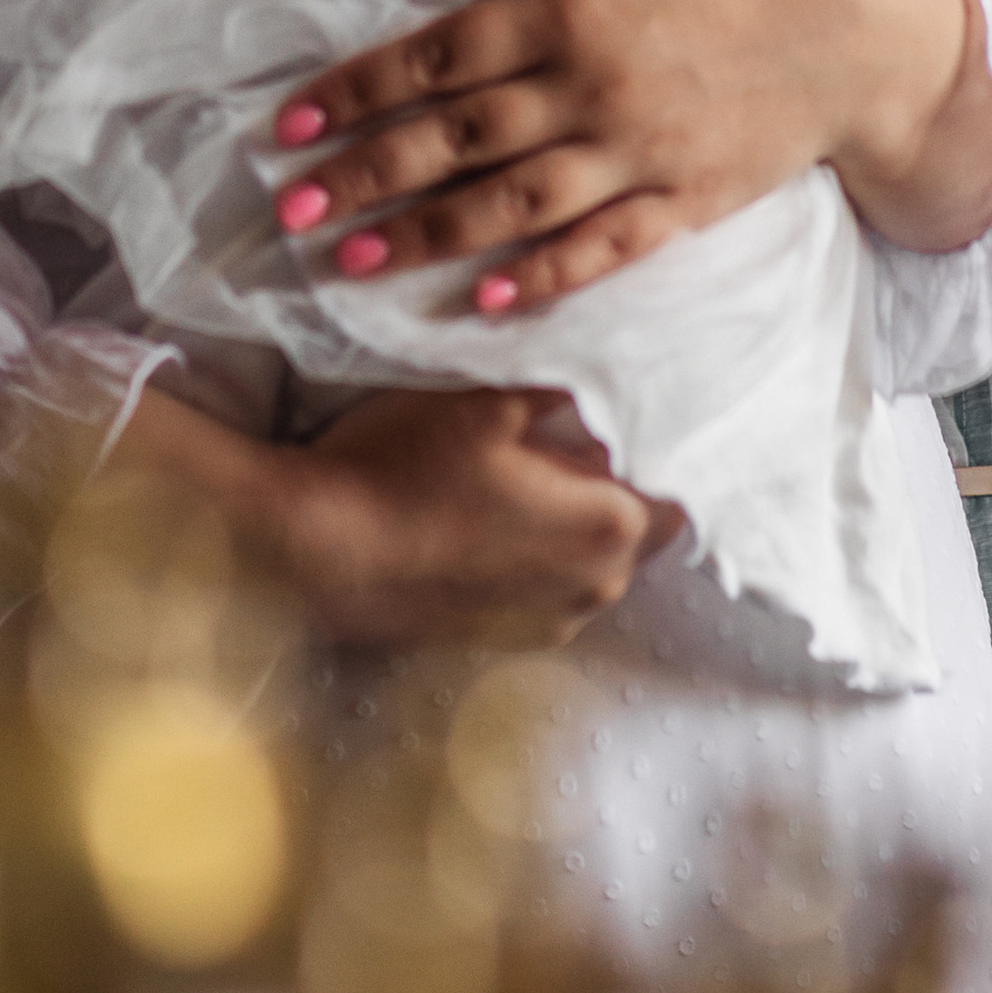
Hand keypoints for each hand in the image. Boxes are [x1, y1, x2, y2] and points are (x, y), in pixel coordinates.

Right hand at [249, 388, 678, 646]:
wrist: (312, 554)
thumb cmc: (402, 465)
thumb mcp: (488, 398)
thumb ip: (566, 378)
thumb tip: (619, 355)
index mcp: (611, 526)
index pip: (679, 475)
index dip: (662, 432)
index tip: (638, 396)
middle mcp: (597, 587)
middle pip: (642, 520)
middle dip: (624, 474)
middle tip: (586, 421)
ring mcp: (550, 621)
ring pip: (595, 555)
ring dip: (580, 515)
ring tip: (536, 463)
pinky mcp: (504, 637)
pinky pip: (550, 583)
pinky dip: (540, 549)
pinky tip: (495, 512)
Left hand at [268, 0, 981, 306]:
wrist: (841, 30)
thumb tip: (442, 40)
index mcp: (567, 4)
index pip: (437, 54)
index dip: (356, 91)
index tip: (290, 125)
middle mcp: (591, 79)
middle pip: (457, 134)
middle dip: (367, 174)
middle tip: (292, 209)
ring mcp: (637, 147)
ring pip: (512, 201)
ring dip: (425, 234)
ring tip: (351, 263)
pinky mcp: (682, 201)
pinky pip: (598, 247)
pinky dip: (537, 278)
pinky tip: (476, 304)